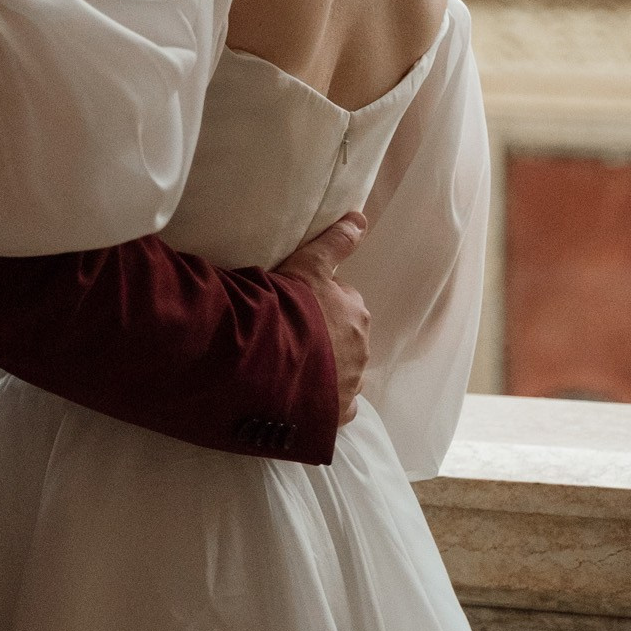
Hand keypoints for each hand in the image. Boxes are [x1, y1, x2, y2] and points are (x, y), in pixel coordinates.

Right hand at [279, 212, 370, 430]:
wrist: (268, 359)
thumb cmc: (287, 306)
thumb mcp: (309, 264)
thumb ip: (336, 242)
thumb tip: (361, 217)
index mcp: (356, 313)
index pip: (342, 303)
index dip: (316, 303)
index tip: (293, 306)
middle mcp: (361, 349)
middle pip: (344, 338)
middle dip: (325, 337)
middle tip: (289, 335)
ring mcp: (350, 383)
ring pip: (342, 372)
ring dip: (324, 368)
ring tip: (291, 366)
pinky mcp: (337, 412)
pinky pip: (339, 407)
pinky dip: (327, 402)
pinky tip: (306, 397)